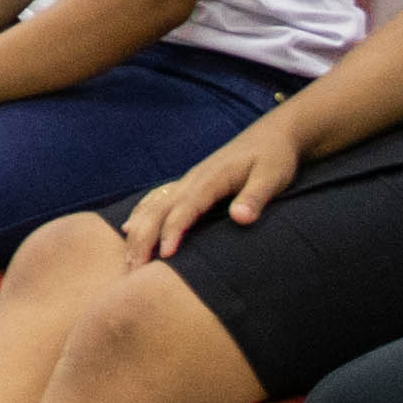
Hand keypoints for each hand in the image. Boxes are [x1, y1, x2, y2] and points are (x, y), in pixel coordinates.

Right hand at [125, 118, 303, 260]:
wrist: (274, 133)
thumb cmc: (275, 157)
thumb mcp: (273, 176)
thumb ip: (255, 197)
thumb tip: (240, 218)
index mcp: (212, 178)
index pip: (186, 207)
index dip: (173, 230)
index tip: (165, 254)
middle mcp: (193, 178)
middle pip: (159, 208)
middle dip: (143, 238)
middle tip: (133, 269)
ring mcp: (189, 180)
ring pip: (154, 205)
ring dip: (138, 231)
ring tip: (128, 260)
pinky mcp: (191, 183)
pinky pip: (158, 199)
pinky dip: (141, 214)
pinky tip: (130, 228)